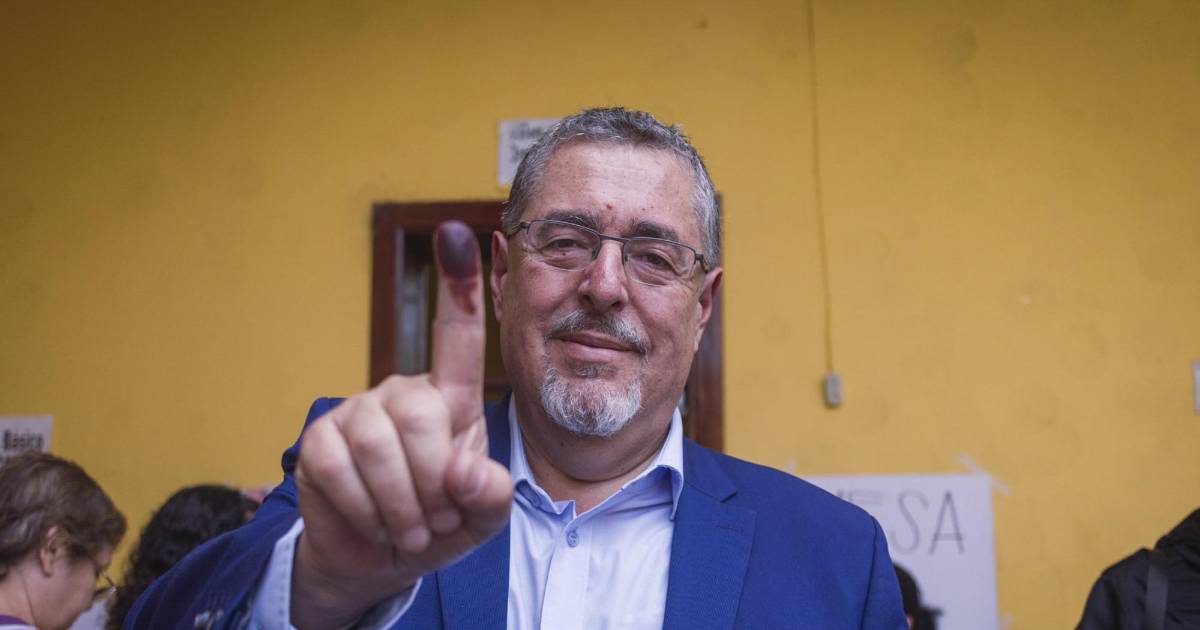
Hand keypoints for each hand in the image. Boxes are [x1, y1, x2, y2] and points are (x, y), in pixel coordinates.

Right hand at [291, 221, 513, 628]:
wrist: (381, 560)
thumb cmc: (439, 523)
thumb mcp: (481, 517)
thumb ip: (491, 496)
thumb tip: (464, 471)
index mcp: (451, 400)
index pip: (458, 338)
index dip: (458, 287)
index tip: (456, 231)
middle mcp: (402, 393)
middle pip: (422, 414)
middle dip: (434, 481)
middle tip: (437, 518)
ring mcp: (356, 412)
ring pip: (378, 444)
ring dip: (402, 504)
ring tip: (412, 527)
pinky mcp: (318, 439)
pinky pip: (338, 469)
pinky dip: (365, 511)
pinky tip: (375, 524)